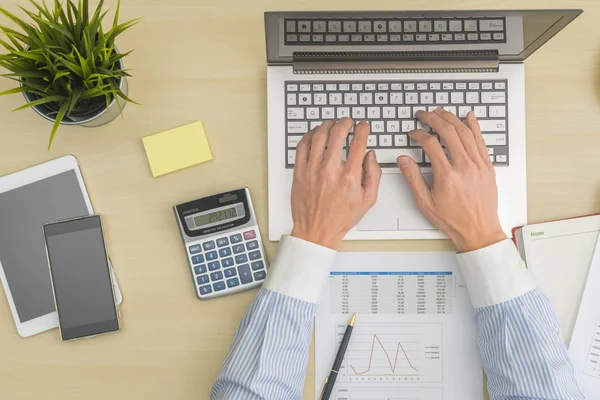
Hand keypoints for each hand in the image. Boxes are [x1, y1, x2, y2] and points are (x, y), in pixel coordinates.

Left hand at [290, 118, 381, 249]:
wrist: (316, 231)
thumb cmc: (340, 218)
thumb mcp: (368, 200)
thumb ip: (374, 175)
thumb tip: (371, 155)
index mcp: (349, 177)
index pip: (358, 143)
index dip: (362, 129)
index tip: (363, 126)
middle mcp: (330, 171)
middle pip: (337, 133)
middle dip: (345, 122)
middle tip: (347, 121)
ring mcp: (312, 170)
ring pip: (318, 136)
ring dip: (327, 125)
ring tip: (332, 124)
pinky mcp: (299, 172)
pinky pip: (302, 146)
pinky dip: (309, 135)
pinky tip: (315, 134)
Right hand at [397, 108, 505, 251]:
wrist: (479, 231)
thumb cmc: (454, 220)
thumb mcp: (425, 203)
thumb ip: (413, 179)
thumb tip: (403, 160)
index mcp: (447, 176)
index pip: (430, 144)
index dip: (419, 134)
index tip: (413, 134)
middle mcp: (464, 167)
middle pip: (448, 132)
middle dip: (434, 119)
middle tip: (424, 114)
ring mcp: (478, 165)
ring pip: (465, 133)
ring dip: (452, 119)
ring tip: (441, 112)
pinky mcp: (487, 167)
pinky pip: (481, 141)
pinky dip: (475, 127)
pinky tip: (469, 118)